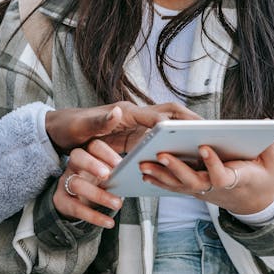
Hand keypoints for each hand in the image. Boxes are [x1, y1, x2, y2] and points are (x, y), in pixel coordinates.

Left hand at [45, 101, 200, 154]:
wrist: (59, 131)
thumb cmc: (70, 126)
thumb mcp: (81, 127)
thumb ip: (99, 121)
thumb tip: (117, 112)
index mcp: (126, 112)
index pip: (157, 113)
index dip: (177, 121)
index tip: (196, 128)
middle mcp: (134, 116)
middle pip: (169, 115)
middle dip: (190, 121)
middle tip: (213, 132)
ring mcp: (135, 126)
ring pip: (167, 127)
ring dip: (184, 134)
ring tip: (206, 147)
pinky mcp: (134, 138)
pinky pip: (158, 140)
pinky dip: (172, 146)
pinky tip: (182, 161)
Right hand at [53, 140, 122, 228]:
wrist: (73, 202)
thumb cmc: (95, 184)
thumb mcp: (104, 175)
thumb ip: (117, 172)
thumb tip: (135, 173)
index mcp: (87, 154)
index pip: (93, 146)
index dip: (106, 153)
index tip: (120, 164)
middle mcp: (74, 165)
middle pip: (77, 156)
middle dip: (92, 164)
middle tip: (108, 176)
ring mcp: (66, 182)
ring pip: (77, 184)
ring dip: (99, 195)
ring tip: (117, 204)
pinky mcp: (62, 201)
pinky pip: (76, 208)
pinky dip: (94, 216)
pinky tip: (109, 222)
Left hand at [138, 143, 273, 214]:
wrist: (254, 202)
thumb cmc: (262, 178)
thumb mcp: (271, 163)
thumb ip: (268, 146)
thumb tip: (266, 123)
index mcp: (236, 180)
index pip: (222, 176)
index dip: (213, 164)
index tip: (204, 147)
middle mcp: (215, 188)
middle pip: (193, 182)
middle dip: (176, 168)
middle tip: (161, 154)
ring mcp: (203, 191)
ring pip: (179, 185)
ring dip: (160, 175)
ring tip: (143, 163)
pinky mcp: (194, 190)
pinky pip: (174, 186)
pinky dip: (159, 180)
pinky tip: (144, 172)